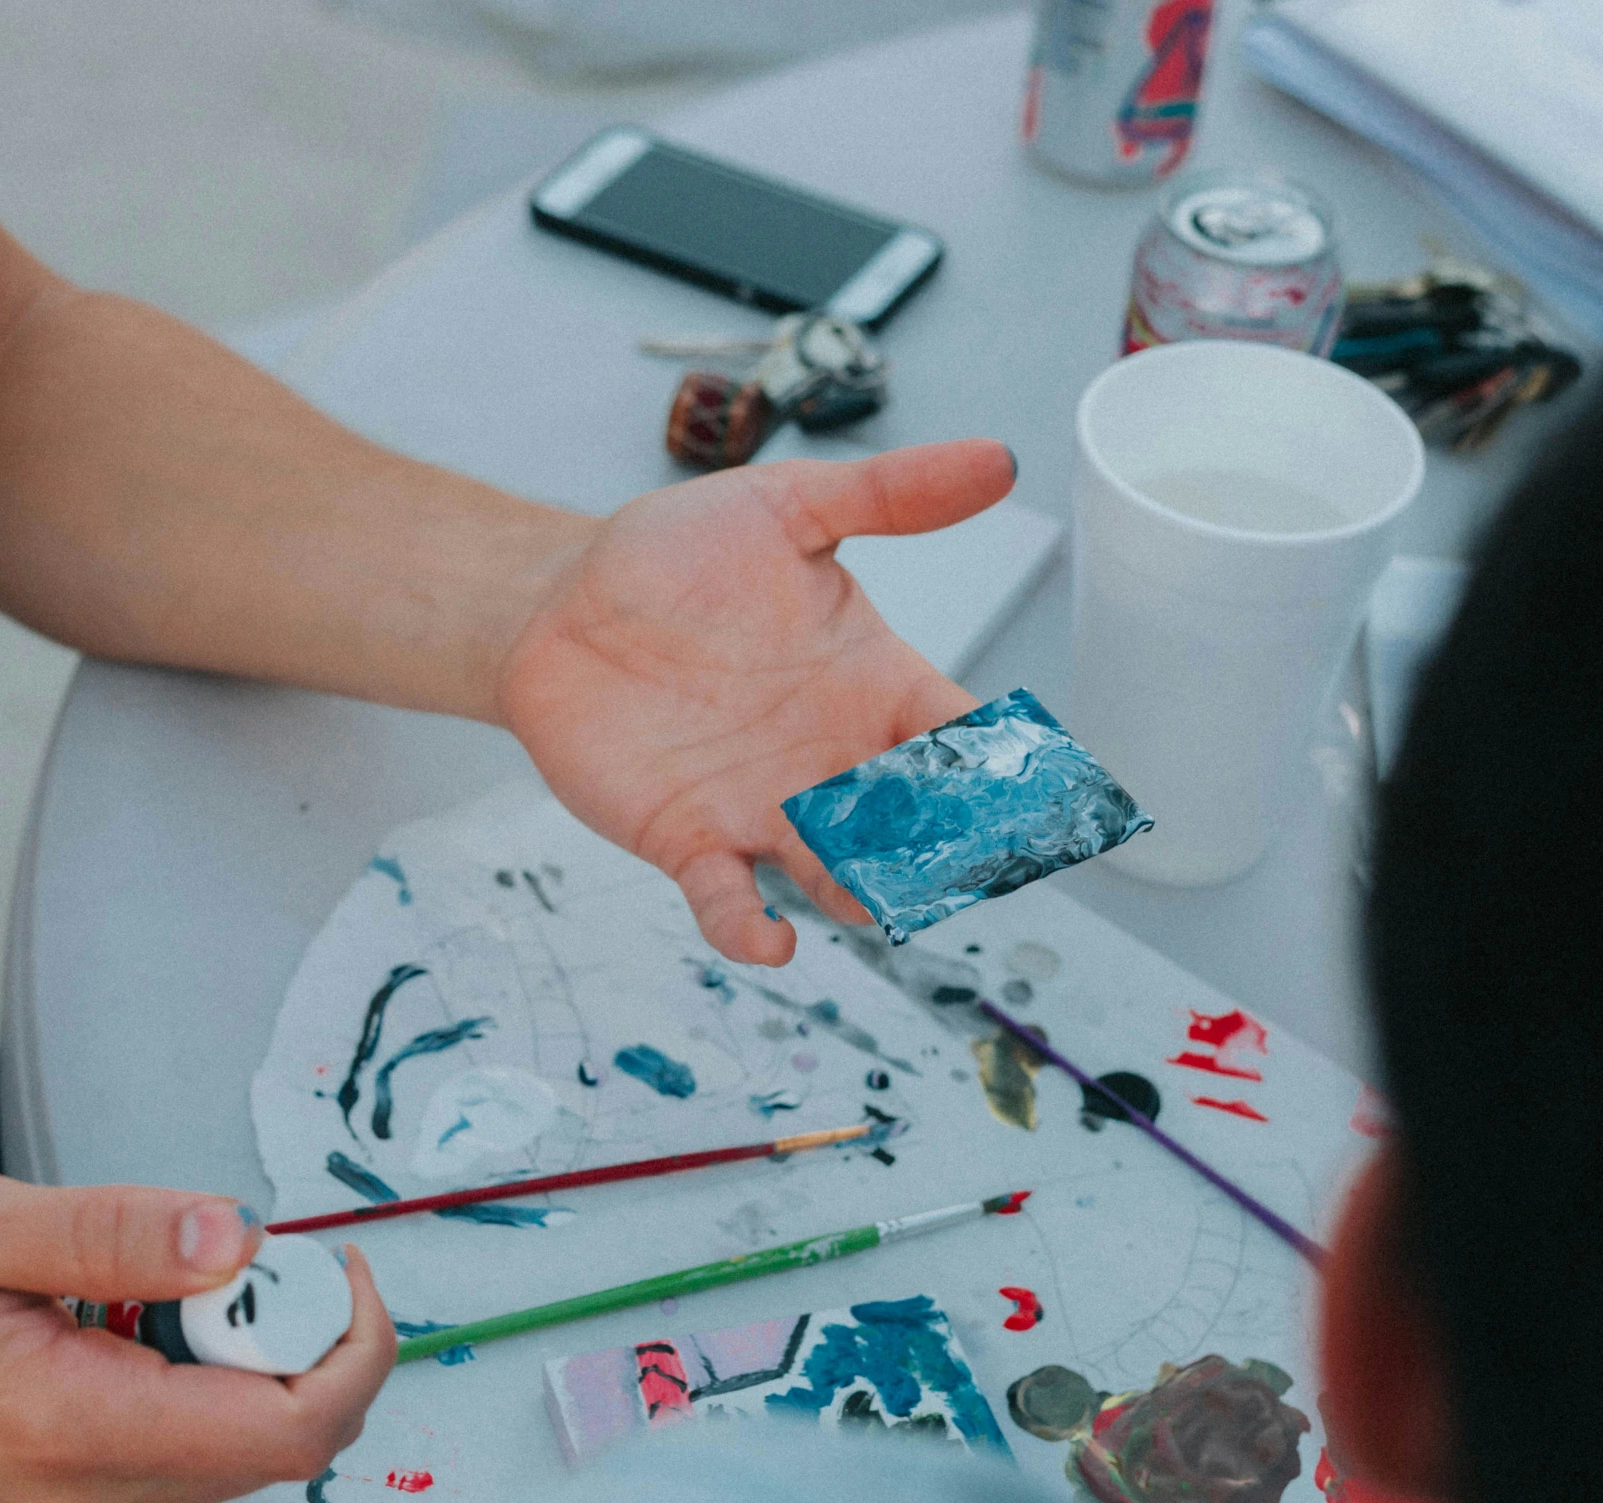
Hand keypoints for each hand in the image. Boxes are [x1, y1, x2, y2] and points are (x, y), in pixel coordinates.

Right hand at [0, 1161, 393, 1502]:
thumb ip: (113, 1232)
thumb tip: (236, 1236)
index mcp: (65, 1433)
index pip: (289, 1429)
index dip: (348, 1343)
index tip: (328, 1259)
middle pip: (279, 1435)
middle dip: (282, 1329)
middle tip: (203, 1246)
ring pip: (239, 1441)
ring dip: (230, 1347)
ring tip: (124, 1278)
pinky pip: (186, 1443)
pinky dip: (187, 1370)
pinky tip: (107, 1317)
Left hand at [499, 440, 1014, 964]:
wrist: (563, 599)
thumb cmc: (680, 555)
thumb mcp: (787, 508)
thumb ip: (889, 496)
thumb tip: (998, 459)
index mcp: (876, 685)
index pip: (961, 736)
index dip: (1004, 766)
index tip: (1040, 787)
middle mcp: (835, 761)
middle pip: (916, 827)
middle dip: (946, 850)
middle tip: (963, 856)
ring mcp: (766, 809)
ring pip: (838, 875)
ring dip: (864, 894)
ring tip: (878, 896)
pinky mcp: (690, 839)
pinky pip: (729, 900)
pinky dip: (749, 929)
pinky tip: (767, 942)